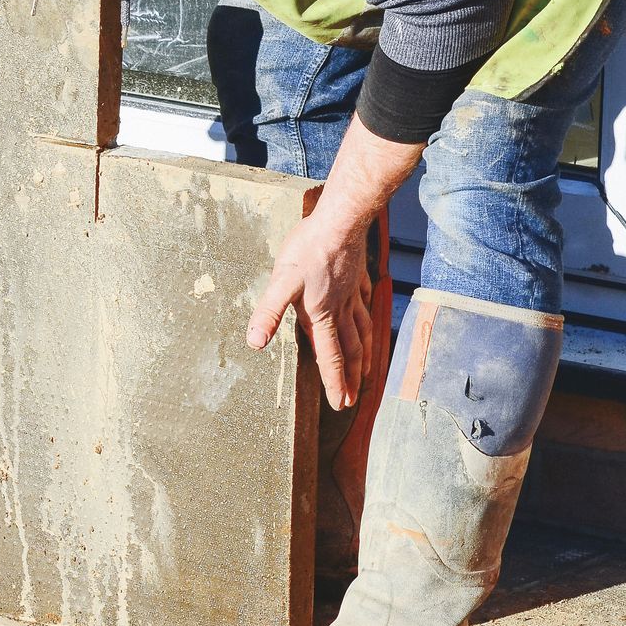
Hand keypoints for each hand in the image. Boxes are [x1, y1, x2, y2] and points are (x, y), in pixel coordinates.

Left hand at [247, 212, 373, 410]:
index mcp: (322, 316)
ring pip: (363, 331)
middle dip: (353, 378)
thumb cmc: (308, 250)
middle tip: (355, 399)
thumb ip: (268, 313)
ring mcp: (353, 294)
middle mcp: (341, 310)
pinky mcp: (357, 278)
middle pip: (351, 351)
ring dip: (366, 355)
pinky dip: (369, 320)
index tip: (341, 404)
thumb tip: (255, 342)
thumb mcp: (280, 282)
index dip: (335, 382)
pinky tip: (369, 322)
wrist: (340, 221)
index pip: (331, 357)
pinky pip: (366, 305)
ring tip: (369, 371)